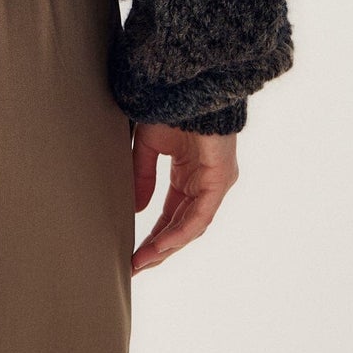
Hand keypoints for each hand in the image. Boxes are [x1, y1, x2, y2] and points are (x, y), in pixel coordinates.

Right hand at [130, 121, 237, 273]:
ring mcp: (215, 184)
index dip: (153, 235)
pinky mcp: (220, 182)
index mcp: (190, 175)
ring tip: (143, 261)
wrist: (187, 86)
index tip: (132, 252)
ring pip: (191, 227)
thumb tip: (135, 209)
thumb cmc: (171, 107)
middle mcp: (205, 184)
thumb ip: (143, 176)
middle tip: (135, 266)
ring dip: (166, 246)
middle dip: (158, 248)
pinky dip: (179, 233)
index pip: (172, 215)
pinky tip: (160, 244)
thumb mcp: (149, 145)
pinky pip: (199, 217)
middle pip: (182, 226)